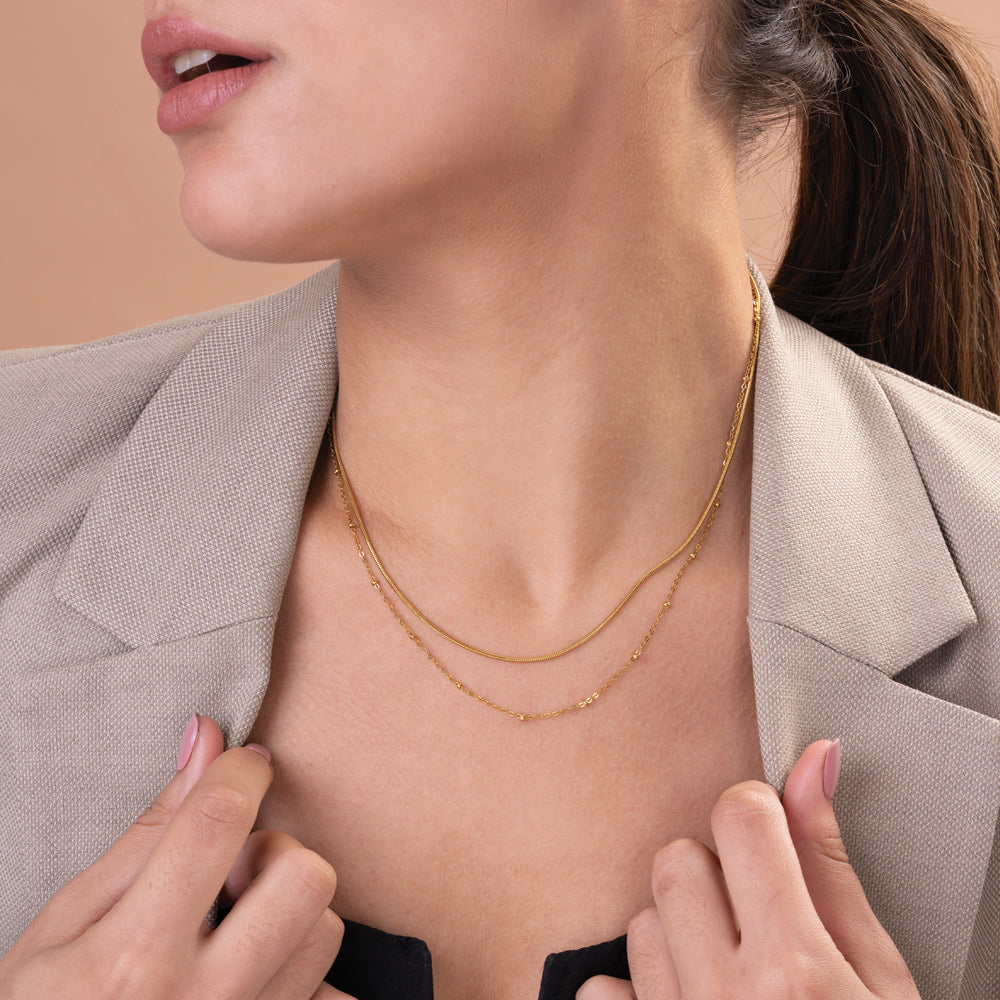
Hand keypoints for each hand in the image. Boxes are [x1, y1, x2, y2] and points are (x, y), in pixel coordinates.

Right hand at [0, 715, 351, 999]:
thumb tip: (206, 742)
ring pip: (327, 932)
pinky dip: (303, 975)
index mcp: (134, 956)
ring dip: (291, 912)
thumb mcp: (67, 924)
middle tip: (232, 871)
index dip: (241, 770)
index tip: (244, 762)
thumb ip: (147, 833)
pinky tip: (257, 971)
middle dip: (275, 853)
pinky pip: (328, 997)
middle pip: (303, 878)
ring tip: (238, 925)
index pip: (218, 822)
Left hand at [578, 740, 919, 999]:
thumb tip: (813, 760)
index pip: (739, 817)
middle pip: (676, 861)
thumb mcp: (881, 983)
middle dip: (714, 875)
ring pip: (639, 922)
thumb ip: (833, 868)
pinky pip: (601, 993)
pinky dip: (634, 995)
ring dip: (677, 937)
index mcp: (797, 970)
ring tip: (726, 979)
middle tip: (753, 922)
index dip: (755, 814)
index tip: (765, 833)